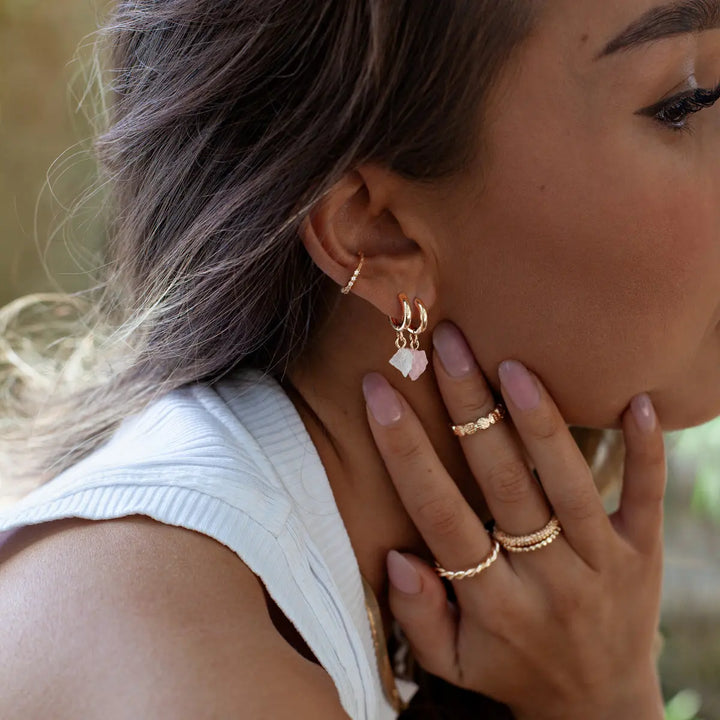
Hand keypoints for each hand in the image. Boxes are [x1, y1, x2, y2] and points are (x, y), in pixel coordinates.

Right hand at [361, 321, 665, 719]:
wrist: (600, 706)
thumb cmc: (512, 670)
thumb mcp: (454, 664)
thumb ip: (420, 615)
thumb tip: (397, 555)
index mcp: (494, 603)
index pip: (440, 514)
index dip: (405, 450)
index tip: (379, 393)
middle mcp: (548, 578)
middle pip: (503, 482)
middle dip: (468, 407)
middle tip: (446, 343)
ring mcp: (603, 562)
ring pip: (568, 482)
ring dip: (539, 420)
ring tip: (510, 363)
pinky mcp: (644, 553)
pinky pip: (648, 496)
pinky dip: (647, 449)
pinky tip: (638, 399)